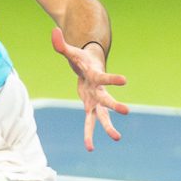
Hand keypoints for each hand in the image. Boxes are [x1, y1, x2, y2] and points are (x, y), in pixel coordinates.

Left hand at [51, 26, 127, 152]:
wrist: (89, 67)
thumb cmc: (80, 59)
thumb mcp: (70, 52)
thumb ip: (61, 44)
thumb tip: (53, 31)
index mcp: (95, 76)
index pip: (104, 77)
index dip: (113, 79)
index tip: (125, 81)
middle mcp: (99, 91)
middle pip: (107, 99)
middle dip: (115, 106)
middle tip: (127, 111)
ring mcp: (96, 101)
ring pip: (102, 116)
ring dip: (109, 127)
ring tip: (117, 138)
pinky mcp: (90, 108)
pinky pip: (89, 124)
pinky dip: (89, 135)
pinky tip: (89, 148)